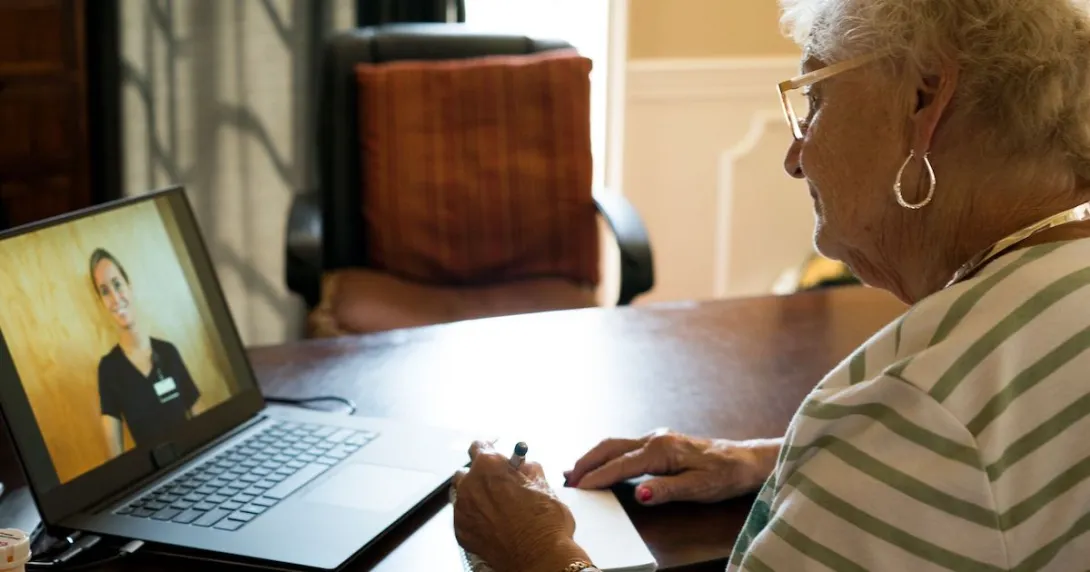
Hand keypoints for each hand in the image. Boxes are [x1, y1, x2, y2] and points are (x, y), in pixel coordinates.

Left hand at [452, 441, 590, 571]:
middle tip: (499, 486)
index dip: (489, 449)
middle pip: (467, 472)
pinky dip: (474, 518)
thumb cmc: (545, 521)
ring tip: (495, 507)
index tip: (494, 454)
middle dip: (481, 476)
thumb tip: (524, 467)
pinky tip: (491, 524)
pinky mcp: (461, 531)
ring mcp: (462, 509)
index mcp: (490, 466)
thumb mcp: (545, 486)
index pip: (480, 446)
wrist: (540, 558)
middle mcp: (470, 484)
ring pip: (462, 495)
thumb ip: (529, 470)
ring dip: (474, 496)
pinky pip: (463, 517)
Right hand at [564, 429, 779, 505]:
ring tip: (574, 473)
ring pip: (615, 445)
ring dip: (593, 457)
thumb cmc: (725, 475)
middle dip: (586, 462)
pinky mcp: (659, 442)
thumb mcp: (699, 488)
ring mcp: (656, 438)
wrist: (745, 460)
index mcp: (661, 450)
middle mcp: (654, 438)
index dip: (597, 478)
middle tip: (567, 480)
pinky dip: (606, 456)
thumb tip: (640, 494)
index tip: (577, 488)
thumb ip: (667, 490)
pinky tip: (600, 465)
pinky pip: (625, 447)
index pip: (620, 465)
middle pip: (610, 447)